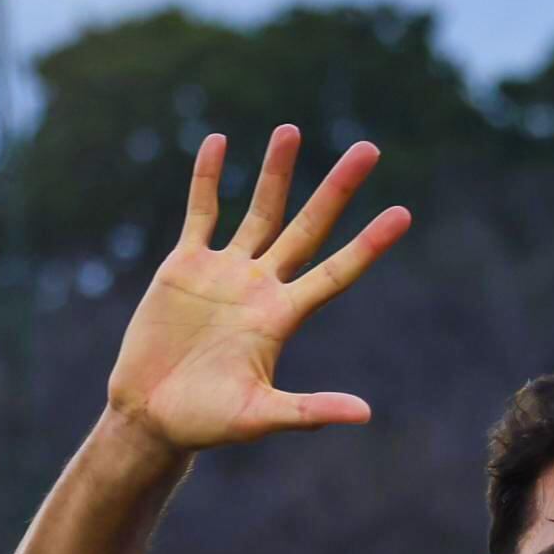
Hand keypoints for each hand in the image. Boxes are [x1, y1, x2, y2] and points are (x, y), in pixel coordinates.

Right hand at [105, 126, 411, 458]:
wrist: (150, 416)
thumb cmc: (206, 424)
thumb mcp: (260, 417)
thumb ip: (309, 411)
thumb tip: (365, 414)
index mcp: (283, 318)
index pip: (336, 272)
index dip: (368, 245)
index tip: (402, 214)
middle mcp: (261, 287)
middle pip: (307, 228)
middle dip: (337, 190)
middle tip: (368, 148)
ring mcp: (224, 272)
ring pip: (259, 210)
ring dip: (276, 172)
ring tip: (292, 130)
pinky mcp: (185, 265)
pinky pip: (201, 212)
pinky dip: (207, 177)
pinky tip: (218, 141)